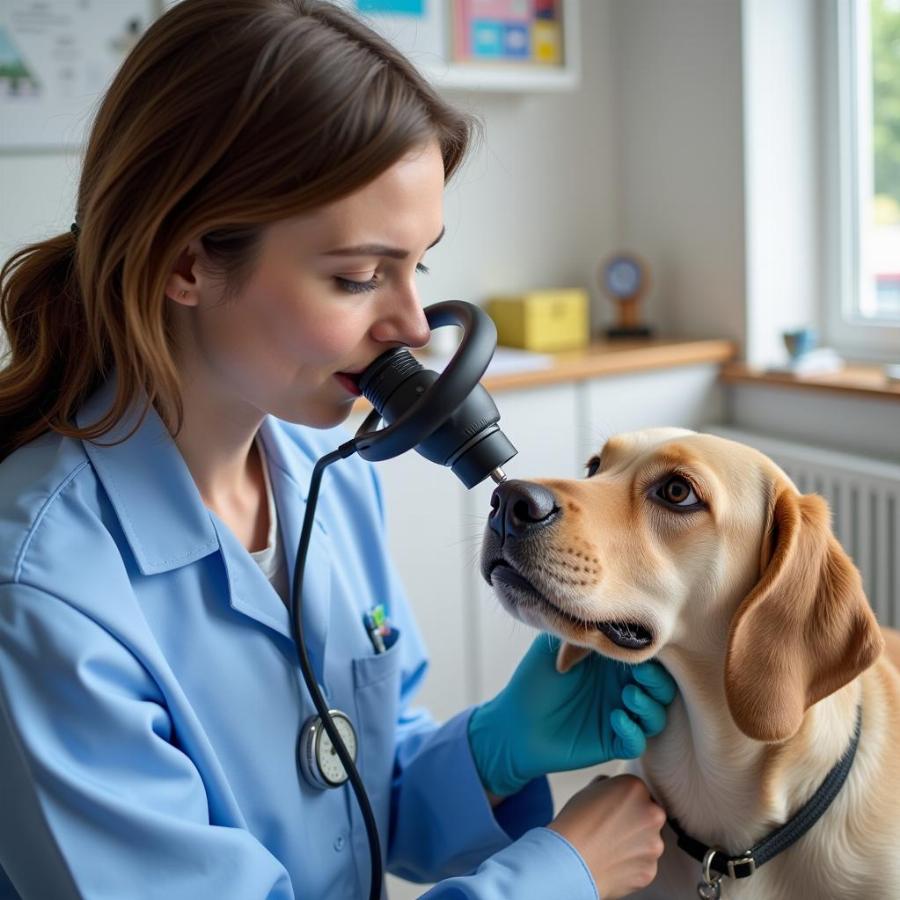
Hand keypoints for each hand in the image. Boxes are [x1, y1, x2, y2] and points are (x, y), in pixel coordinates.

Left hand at [467, 634, 676, 796]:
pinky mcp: (611, 743)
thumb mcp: (553, 647)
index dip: (651, 652)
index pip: (646, 655)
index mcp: (612, 663)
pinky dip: (633, 731)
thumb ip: (579, 634)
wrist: (512, 723)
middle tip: (641, 673)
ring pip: (656, 714)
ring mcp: (619, 715)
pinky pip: (637, 743)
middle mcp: (620, 688)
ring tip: (628, 695)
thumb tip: (605, 629)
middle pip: (661, 685)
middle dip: (658, 679)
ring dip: (649, 705)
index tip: (641, 647)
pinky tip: (615, 718)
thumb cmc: (533, 679)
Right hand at [549, 774, 666, 899]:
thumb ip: (609, 786)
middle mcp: (652, 813)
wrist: (568, 862)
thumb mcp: (589, 790)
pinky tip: (611, 863)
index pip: (638, 792)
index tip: (612, 810)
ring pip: (648, 842)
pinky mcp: (649, 871)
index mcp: (636, 788)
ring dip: (635, 844)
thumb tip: (612, 790)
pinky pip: (643, 865)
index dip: (624, 802)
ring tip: (608, 848)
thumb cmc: (574, 823)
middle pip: (649, 815)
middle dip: (635, 822)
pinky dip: (631, 865)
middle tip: (612, 830)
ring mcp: (654, 844)